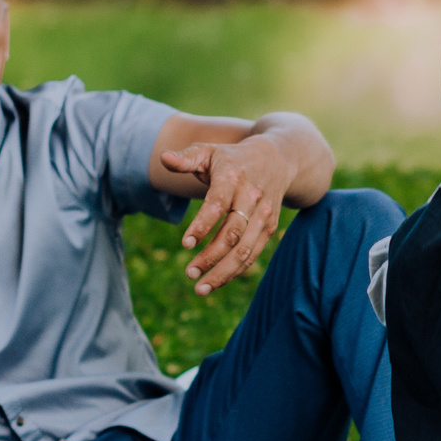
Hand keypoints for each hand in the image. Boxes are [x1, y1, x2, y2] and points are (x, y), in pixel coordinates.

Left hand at [160, 134, 291, 295]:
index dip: (202, 226)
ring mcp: (264, 215)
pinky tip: (216, 281)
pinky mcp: (270, 227)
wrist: (277, 159)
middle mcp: (252, 197)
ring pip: (245, 250)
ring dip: (223, 272)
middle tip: (189, 274)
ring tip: (201, 288)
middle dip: (210, 257)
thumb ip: (186, 158)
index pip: (217, 205)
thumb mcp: (209, 152)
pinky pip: (253, 254)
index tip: (185, 245)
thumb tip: (163, 158)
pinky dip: (235, 271)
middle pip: (232, 234)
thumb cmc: (232, 159)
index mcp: (233, 177)